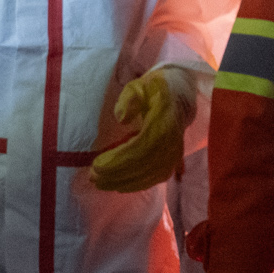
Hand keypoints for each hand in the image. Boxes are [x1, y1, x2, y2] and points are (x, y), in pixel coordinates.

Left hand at [90, 66, 200, 191]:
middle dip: (116, 174)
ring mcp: (175, 153)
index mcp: (163, 121)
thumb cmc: (154, 90)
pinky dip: (137, 185)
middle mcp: (172, 141)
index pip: (140, 147)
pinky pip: (156, 179)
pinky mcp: (174, 161)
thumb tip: (121, 119)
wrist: (180, 97)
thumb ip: (129, 98)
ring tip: (101, 183)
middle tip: (93, 177)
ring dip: (123, 182)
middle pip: (143, 165)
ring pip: (149, 175)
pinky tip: (119, 186)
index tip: (96, 165)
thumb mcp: (138, 86)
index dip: (118, 160)